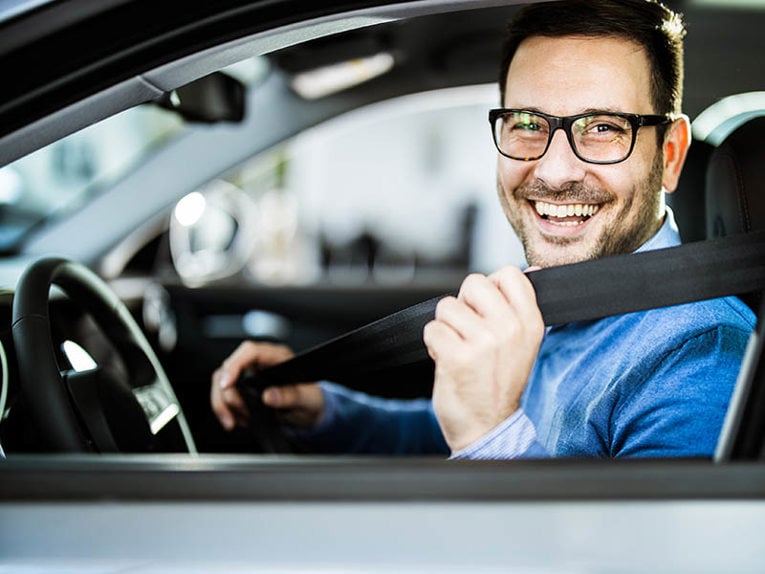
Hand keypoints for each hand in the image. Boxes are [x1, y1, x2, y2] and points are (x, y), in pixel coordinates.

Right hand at [210, 340, 323, 430]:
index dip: (235, 364)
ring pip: (221, 382)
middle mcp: (261, 361)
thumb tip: (270, 396)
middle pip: (229, 368)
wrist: (310, 411)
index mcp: (278, 356)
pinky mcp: (243, 387)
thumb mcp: (308, 399)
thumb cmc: (311, 399)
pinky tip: (236, 420)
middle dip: (228, 393)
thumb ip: (291, 396)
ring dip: (223, 404)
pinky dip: (225, 409)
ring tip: (234, 421)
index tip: (226, 384)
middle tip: (239, 412)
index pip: (250, 351)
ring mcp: (250, 374)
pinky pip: (224, 395)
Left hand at [423, 266, 543, 451]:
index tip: (488, 312)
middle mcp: (510, 329)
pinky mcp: (457, 356)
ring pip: (447, 306)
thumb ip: (521, 306)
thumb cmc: (499, 385)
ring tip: (460, 349)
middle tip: (470, 332)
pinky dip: (433, 344)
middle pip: (473, 283)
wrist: (487, 429)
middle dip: (464, 305)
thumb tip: (531, 271)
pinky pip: (432, 329)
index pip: (509, 273)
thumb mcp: (523, 343)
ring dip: (446, 328)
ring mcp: (484, 342)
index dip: (490, 288)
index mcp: (530, 323)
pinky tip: (448, 361)